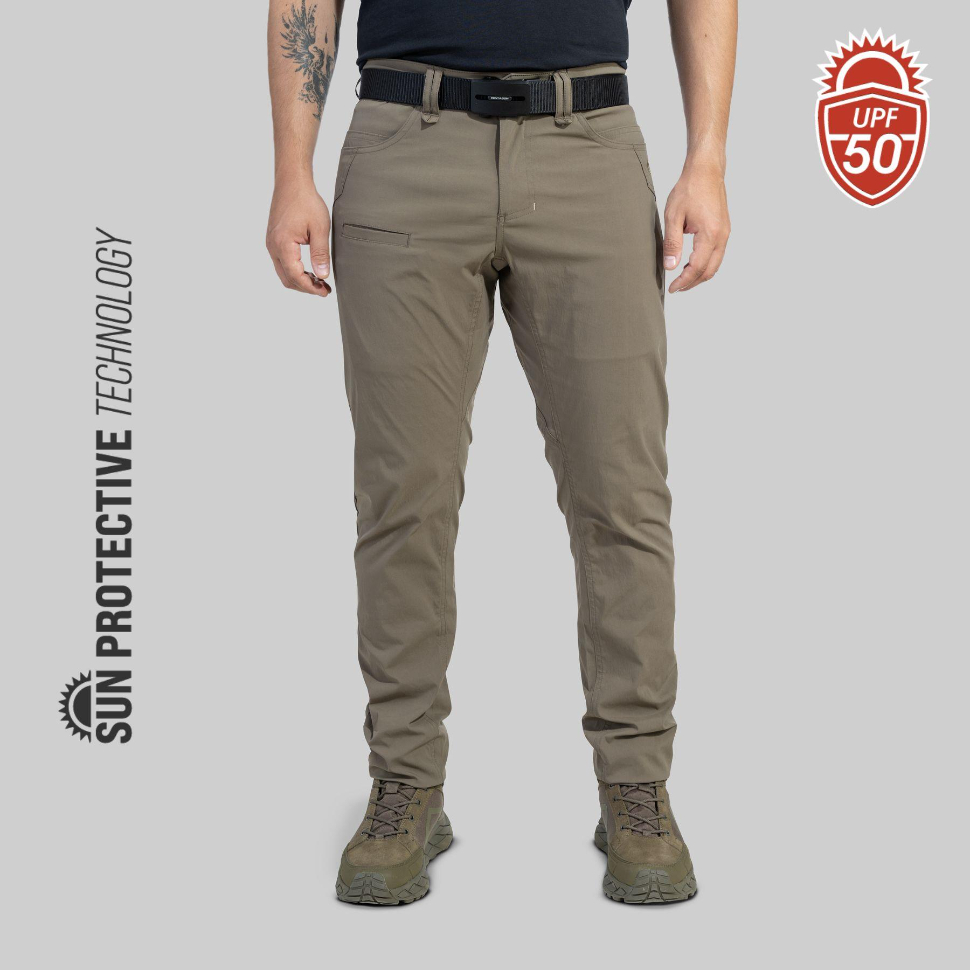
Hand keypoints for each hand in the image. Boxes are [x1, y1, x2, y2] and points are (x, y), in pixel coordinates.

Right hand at [266, 179, 332, 295]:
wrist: (292, 182)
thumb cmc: (306, 200)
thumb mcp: (319, 228)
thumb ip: (320, 253)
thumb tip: (322, 275)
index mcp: (283, 245)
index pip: (295, 277)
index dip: (311, 288)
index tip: (325, 292)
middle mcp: (273, 246)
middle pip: (287, 279)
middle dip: (305, 287)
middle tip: (324, 289)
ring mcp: (271, 243)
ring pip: (283, 272)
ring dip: (300, 280)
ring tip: (320, 280)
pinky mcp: (274, 240)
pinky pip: (282, 262)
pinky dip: (295, 270)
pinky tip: (310, 269)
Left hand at [663, 161, 730, 293]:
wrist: (706, 171)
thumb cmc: (689, 189)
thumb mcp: (673, 217)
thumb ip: (672, 243)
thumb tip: (670, 266)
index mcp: (710, 234)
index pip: (697, 268)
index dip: (684, 282)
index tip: (672, 288)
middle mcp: (722, 236)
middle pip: (709, 271)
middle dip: (693, 283)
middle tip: (677, 288)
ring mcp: (725, 233)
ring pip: (715, 264)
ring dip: (700, 275)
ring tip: (682, 279)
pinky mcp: (724, 230)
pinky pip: (717, 254)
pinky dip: (705, 264)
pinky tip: (692, 264)